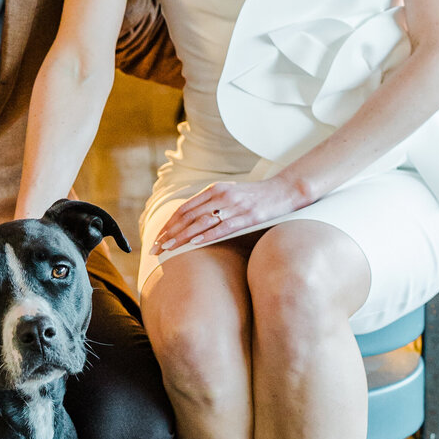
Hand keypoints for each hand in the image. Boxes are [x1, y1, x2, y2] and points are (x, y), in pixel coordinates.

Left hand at [151, 177, 306, 254]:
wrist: (283, 191)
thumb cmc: (255, 196)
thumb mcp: (229, 194)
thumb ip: (211, 204)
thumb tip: (190, 220)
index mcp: (214, 190)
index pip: (184, 209)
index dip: (168, 224)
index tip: (157, 238)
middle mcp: (221, 196)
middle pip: (188, 216)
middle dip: (169, 233)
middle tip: (155, 248)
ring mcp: (234, 206)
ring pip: (201, 223)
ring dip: (182, 237)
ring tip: (168, 249)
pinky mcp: (247, 217)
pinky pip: (223, 228)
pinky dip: (207, 236)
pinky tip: (194, 243)